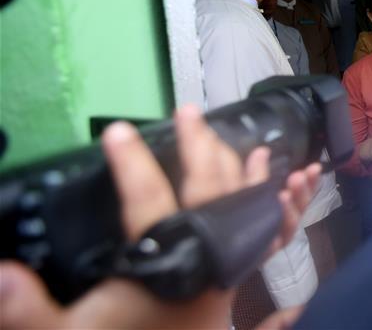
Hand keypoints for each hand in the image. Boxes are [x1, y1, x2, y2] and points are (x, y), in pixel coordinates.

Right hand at [0, 105, 320, 329]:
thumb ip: (28, 309)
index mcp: (166, 267)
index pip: (148, 204)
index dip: (132, 165)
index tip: (116, 131)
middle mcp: (205, 262)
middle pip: (210, 194)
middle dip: (200, 148)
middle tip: (189, 112)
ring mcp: (227, 272)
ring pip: (250, 211)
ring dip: (251, 174)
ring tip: (256, 147)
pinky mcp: (236, 283)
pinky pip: (271, 241)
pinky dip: (284, 212)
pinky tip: (293, 190)